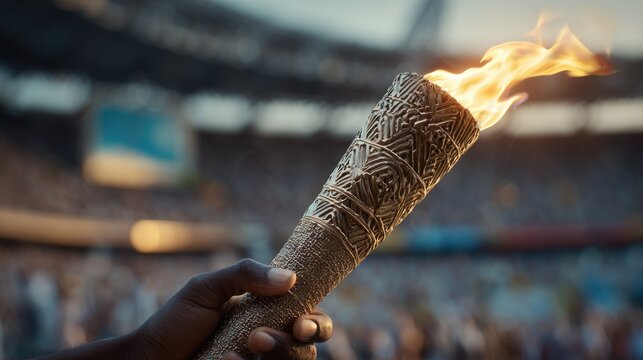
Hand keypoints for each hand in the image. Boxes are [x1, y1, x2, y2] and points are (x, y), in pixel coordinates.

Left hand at [136, 258, 332, 359]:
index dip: (317, 324)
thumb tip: (290, 278)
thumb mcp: (207, 288)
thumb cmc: (175, 322)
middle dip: (292, 345)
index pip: (310, 320)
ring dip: (274, 356)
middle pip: (307, 350)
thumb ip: (245, 274)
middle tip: (260, 339)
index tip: (301, 323)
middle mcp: (269, 345)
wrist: (146, 357)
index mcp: (268, 316)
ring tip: (244, 346)